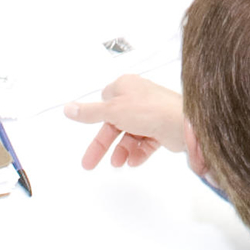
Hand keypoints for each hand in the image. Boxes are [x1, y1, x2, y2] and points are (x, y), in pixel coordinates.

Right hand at [64, 75, 188, 168]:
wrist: (182, 123)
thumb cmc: (148, 109)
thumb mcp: (112, 110)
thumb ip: (89, 112)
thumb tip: (68, 108)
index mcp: (126, 86)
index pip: (106, 101)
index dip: (98, 116)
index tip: (89, 129)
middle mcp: (138, 98)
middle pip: (114, 123)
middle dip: (103, 144)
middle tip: (89, 163)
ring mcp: (151, 113)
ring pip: (129, 135)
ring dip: (122, 150)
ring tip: (118, 163)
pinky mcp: (161, 128)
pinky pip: (144, 143)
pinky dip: (138, 153)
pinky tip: (133, 162)